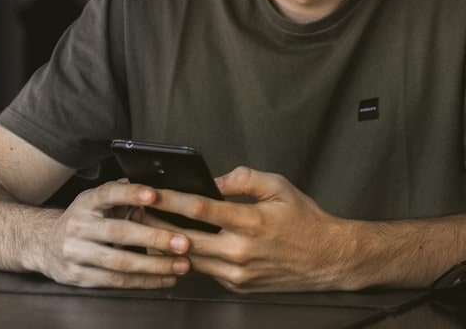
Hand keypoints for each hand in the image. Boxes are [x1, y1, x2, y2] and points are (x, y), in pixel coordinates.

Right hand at [31, 180, 192, 288]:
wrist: (43, 243)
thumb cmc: (83, 219)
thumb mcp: (96, 201)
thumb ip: (123, 194)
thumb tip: (159, 186)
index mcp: (86, 202)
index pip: (108, 193)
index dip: (131, 193)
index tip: (154, 195)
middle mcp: (78, 226)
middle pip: (119, 233)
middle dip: (154, 238)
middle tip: (183, 242)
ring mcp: (76, 253)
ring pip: (119, 262)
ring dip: (154, 266)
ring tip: (182, 265)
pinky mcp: (79, 277)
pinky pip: (115, 281)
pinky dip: (143, 282)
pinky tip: (164, 279)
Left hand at [155, 166, 357, 292]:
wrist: (327, 259)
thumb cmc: (304, 220)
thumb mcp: (279, 186)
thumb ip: (245, 179)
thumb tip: (215, 180)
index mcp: (251, 221)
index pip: (199, 208)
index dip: (170, 200)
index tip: (149, 192)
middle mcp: (241, 250)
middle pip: (186, 237)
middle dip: (157, 224)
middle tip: (137, 211)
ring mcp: (238, 273)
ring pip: (192, 258)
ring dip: (168, 244)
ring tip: (151, 228)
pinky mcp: (238, 286)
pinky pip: (207, 271)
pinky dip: (191, 258)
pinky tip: (180, 246)